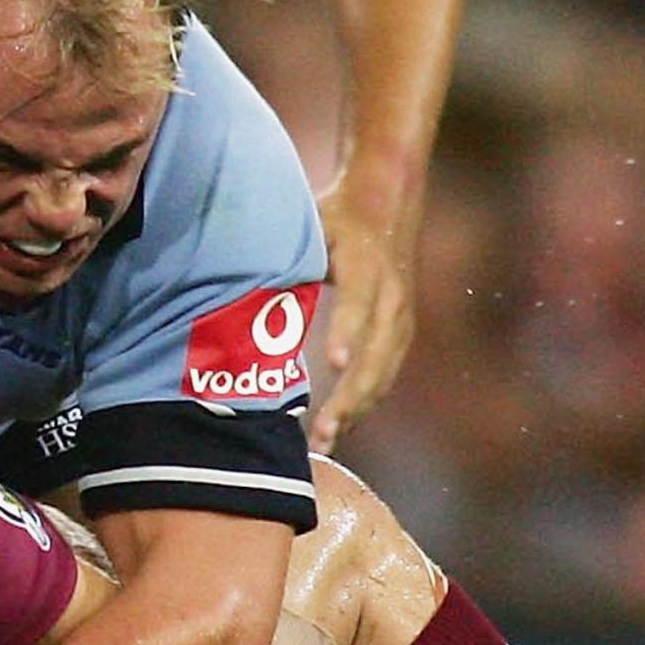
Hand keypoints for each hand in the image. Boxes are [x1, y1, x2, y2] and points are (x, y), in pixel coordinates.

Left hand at [308, 180, 419, 451]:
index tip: (334, 365)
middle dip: (349, 398)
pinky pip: (385, 375)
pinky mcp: (401, 332)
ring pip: (382, 374)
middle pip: (375, 355)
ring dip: (355, 410)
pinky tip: (339, 428)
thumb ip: (289, 259)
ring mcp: (401, 317)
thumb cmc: (336, 216)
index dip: (347, 333)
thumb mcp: (312, 226)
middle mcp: (391, 296)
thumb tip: (244, 294)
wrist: (388, 201)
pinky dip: (363, 403)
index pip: (356, 303)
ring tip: (324, 442)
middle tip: (319, 433)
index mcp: (366, 265)